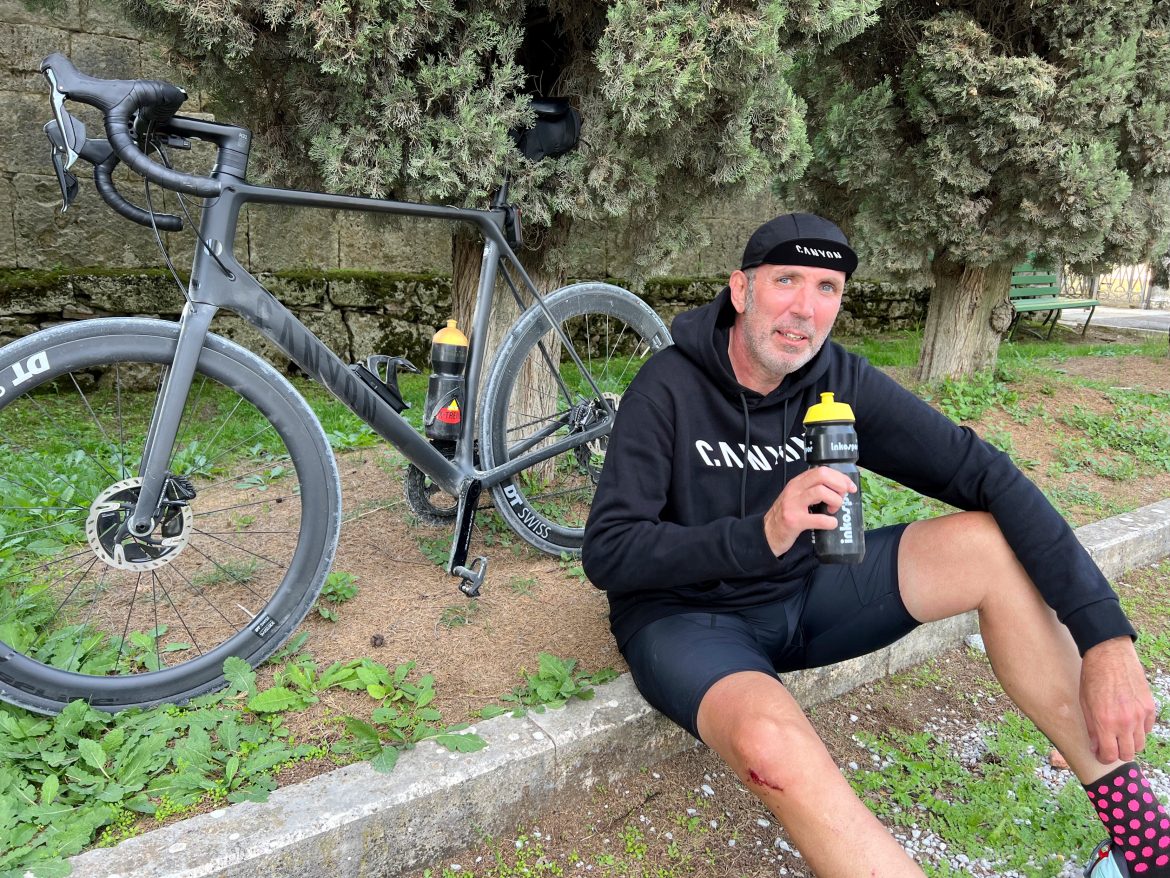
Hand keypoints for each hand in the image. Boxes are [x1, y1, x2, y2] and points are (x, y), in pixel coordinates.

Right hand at [762, 466, 856, 555]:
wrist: (767, 534)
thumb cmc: (785, 516)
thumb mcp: (796, 497)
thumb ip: (811, 490)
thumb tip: (838, 489)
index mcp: (797, 483)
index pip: (822, 470)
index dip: (840, 477)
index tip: (850, 487)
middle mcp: (794, 490)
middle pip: (822, 475)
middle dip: (839, 485)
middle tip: (842, 497)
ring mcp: (793, 504)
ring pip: (821, 492)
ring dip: (835, 501)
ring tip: (833, 510)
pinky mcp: (794, 521)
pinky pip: (819, 519)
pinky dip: (830, 522)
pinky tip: (830, 524)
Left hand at [1080, 636, 1155, 762]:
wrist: (1109, 655)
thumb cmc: (1092, 678)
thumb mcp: (1085, 704)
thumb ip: (1092, 729)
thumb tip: (1096, 748)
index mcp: (1105, 722)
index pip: (1110, 755)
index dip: (1105, 758)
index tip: (1102, 755)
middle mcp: (1125, 722)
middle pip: (1128, 753)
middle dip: (1118, 753)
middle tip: (1111, 746)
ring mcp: (1140, 715)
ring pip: (1140, 743)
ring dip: (1129, 743)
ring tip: (1119, 734)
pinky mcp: (1149, 707)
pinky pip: (1147, 728)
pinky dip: (1139, 729)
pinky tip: (1129, 721)